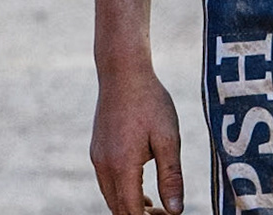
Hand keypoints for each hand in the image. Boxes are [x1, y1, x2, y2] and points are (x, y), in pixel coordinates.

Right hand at [91, 0, 182, 214]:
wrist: (122, 72)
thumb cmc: (150, 102)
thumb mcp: (168, 139)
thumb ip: (171, 177)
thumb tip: (175, 211)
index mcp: (122, 165)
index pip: (132, 211)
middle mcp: (104, 165)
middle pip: (118, 209)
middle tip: (165, 213)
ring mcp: (97, 157)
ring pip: (110, 197)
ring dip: (129, 207)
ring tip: (154, 206)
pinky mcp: (96, 149)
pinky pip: (107, 182)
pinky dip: (121, 192)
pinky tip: (140, 188)